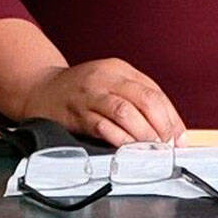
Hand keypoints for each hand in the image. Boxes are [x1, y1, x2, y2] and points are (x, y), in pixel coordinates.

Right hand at [21, 59, 186, 145]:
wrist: (39, 89)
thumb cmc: (80, 91)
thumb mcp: (111, 84)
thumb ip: (138, 102)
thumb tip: (172, 131)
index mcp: (120, 69)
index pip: (155, 93)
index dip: (171, 117)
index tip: (178, 137)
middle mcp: (105, 78)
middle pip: (144, 100)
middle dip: (161, 125)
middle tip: (166, 144)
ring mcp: (89, 95)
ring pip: (125, 112)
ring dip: (143, 133)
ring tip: (150, 147)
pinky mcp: (75, 114)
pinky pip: (101, 126)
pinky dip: (119, 139)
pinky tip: (128, 148)